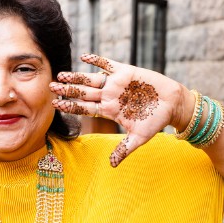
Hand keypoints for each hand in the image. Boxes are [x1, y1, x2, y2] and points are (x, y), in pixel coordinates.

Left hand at [50, 54, 189, 168]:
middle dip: (67, 90)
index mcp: (109, 110)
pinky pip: (107, 65)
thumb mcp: (139, 137)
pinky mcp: (125, 72)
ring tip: (61, 74)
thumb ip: (124, 149)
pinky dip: (96, 61)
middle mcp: (109, 96)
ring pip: (91, 79)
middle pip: (83, 93)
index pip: (85, 108)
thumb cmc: (156, 121)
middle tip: (50, 86)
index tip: (55, 104)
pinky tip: (84, 57)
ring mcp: (116, 84)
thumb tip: (112, 165)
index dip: (70, 106)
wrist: (172, 104)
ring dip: (76, 77)